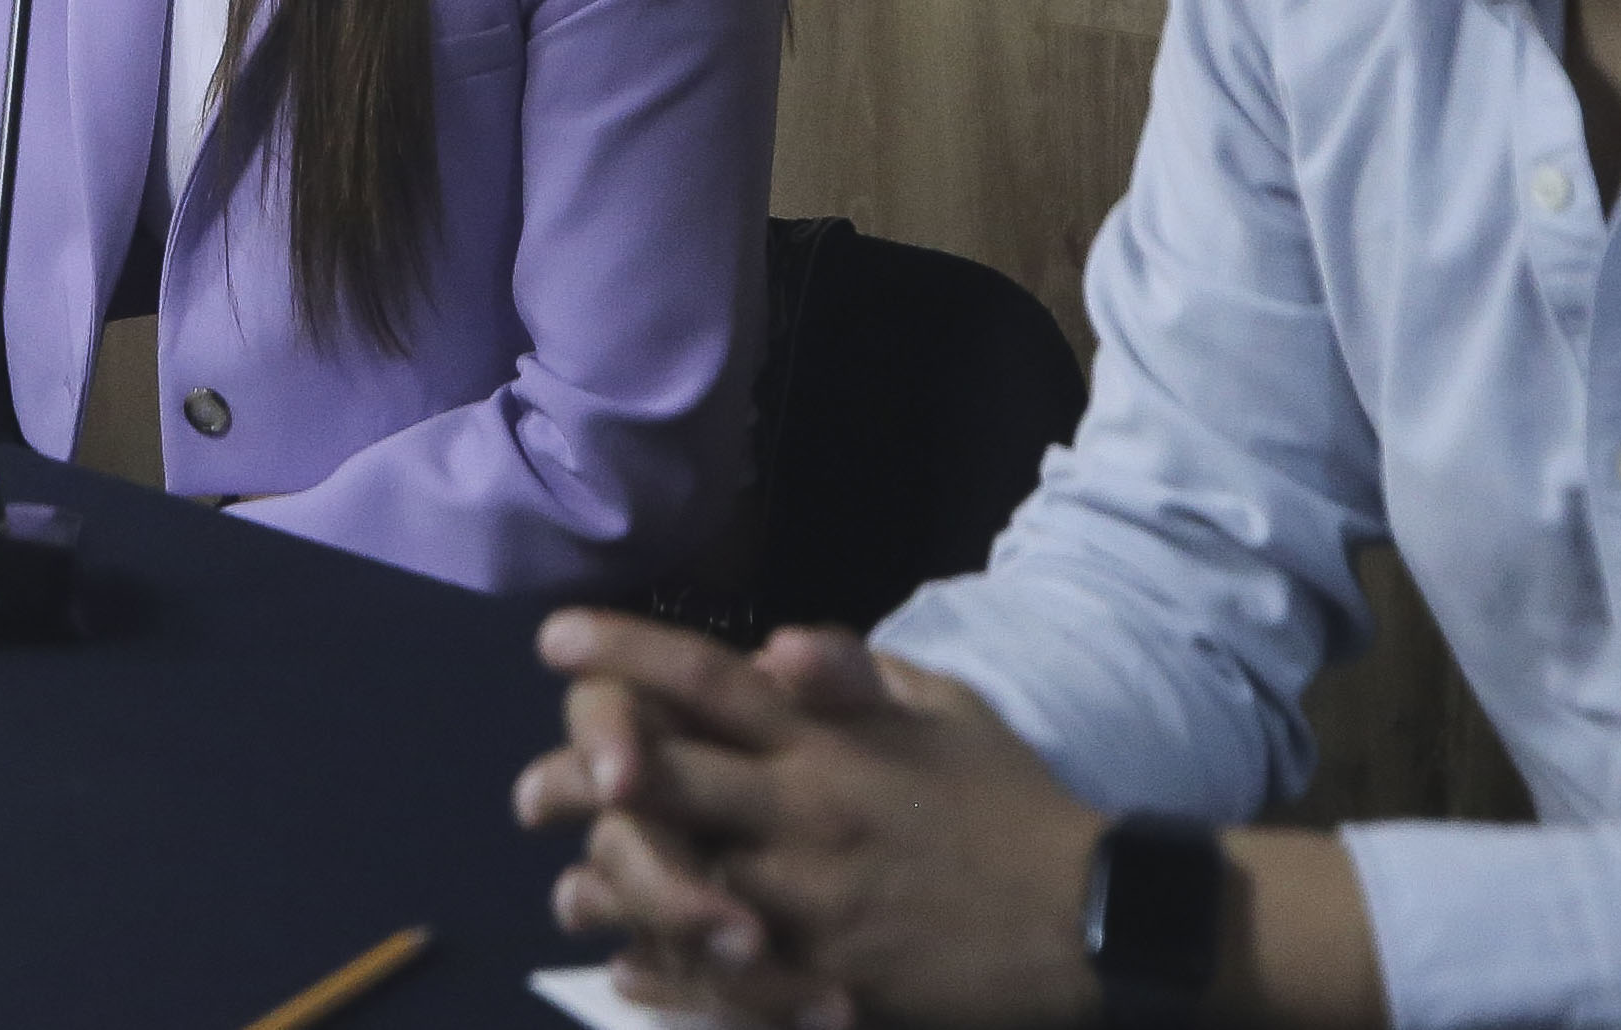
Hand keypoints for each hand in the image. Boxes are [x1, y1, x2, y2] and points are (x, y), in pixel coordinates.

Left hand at [519, 614, 1106, 1029]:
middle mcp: (807, 812)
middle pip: (665, 781)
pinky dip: (668, 979)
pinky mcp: (826, 980)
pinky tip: (629, 972)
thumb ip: (852, 671)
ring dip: (610, 888)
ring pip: (676, 889)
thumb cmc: (1007, 800)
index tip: (554, 637)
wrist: (1090, 918)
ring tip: (567, 890)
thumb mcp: (945, 708)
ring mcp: (812, 903)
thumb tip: (771, 643)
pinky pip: (724, 982)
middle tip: (531, 788)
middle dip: (585, 775)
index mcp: (831, 739)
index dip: (625, 652)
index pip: (709, 680)